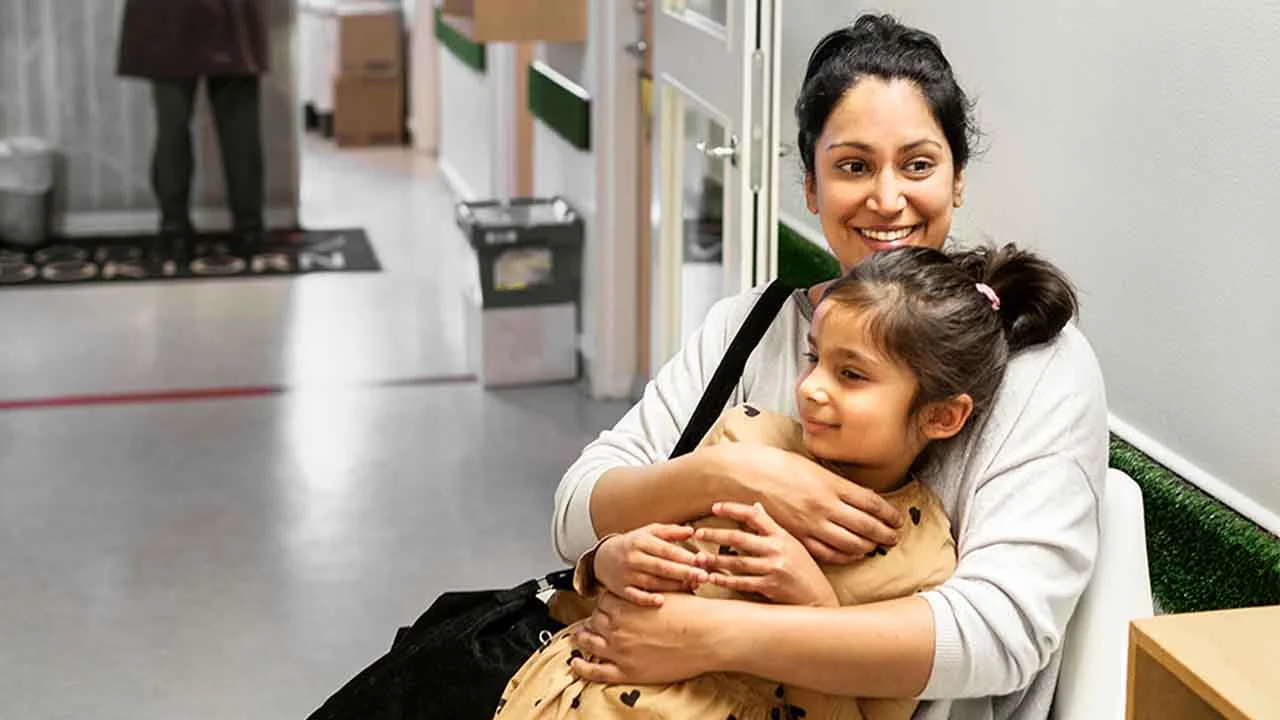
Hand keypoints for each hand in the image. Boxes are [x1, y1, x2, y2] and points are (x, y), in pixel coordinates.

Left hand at [570, 592, 718, 683]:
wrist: (708, 636)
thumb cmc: (693, 614)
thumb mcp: (668, 592)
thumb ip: (650, 590)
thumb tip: (649, 581)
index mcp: (625, 605)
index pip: (603, 601)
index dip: (607, 603)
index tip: (610, 606)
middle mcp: (617, 626)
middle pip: (594, 619)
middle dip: (596, 620)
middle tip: (599, 622)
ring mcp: (619, 649)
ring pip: (589, 642)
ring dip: (584, 639)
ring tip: (582, 638)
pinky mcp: (626, 671)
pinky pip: (594, 671)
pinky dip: (582, 667)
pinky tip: (577, 664)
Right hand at [593, 524, 708, 606]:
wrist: (603, 558)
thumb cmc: (633, 544)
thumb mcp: (649, 532)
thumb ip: (671, 532)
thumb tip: (692, 530)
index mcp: (641, 542)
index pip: (666, 549)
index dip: (684, 556)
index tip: (702, 560)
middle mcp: (633, 558)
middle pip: (661, 567)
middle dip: (684, 572)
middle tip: (704, 576)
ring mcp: (627, 575)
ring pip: (652, 582)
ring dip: (673, 586)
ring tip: (693, 586)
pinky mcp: (621, 589)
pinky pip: (634, 596)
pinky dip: (647, 599)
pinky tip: (661, 601)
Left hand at [694, 502, 838, 606]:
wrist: (819, 598)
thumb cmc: (804, 570)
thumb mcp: (792, 544)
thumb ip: (772, 527)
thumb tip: (755, 506)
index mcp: (782, 535)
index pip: (754, 515)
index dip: (733, 509)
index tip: (714, 507)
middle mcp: (777, 549)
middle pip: (739, 537)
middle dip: (715, 534)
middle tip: (697, 532)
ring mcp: (774, 568)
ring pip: (736, 562)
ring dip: (715, 560)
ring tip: (698, 558)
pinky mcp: (770, 587)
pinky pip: (741, 582)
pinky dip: (724, 580)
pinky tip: (711, 578)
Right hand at [713, 443, 902, 562]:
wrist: (745, 476)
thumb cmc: (776, 465)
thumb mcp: (813, 466)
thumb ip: (836, 483)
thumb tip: (858, 496)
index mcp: (832, 484)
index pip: (872, 503)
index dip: (890, 515)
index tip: (897, 520)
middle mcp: (826, 506)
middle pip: (868, 526)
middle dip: (885, 534)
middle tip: (894, 537)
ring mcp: (812, 524)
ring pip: (851, 544)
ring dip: (868, 547)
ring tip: (875, 547)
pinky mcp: (798, 537)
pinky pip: (828, 554)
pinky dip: (844, 557)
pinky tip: (851, 555)